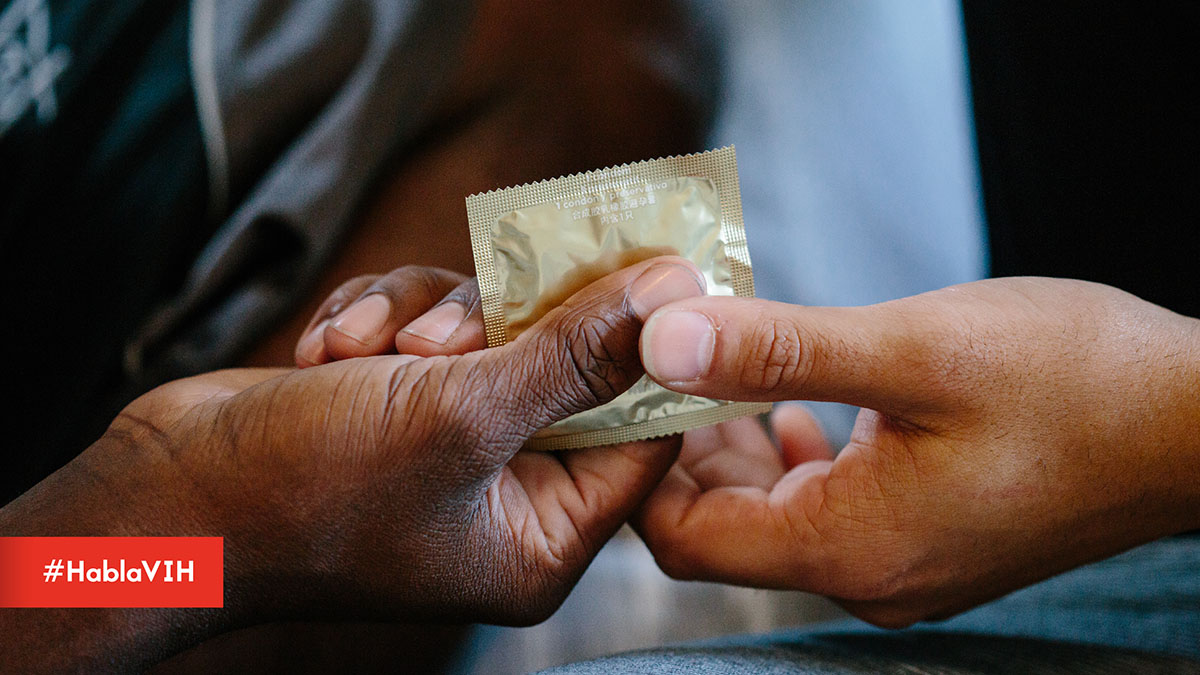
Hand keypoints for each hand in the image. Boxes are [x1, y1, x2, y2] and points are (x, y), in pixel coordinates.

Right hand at [1, 257, 704, 670]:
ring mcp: (450, 448)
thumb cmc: (306, 486)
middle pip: (564, 371)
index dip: (643, 353)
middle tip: (436, 338)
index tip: (638, 270)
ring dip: (422, 323)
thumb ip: (575, 352)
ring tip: (359, 354)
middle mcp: (505, 497)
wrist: (158, 498)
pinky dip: (380, 323)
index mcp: (542, 537)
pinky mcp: (399, 405)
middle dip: (498, 332)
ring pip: (488, 334)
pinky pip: (427, 332)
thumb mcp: (459, 412)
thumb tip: (674, 293)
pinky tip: (326, 349)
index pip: (641, 435)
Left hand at [632, 277, 1199, 626]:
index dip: (642, 460)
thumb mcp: (913, 350)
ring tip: (726, 364)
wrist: (1198, 424)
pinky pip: (827, 506)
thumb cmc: (1074, 383)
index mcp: (845, 548)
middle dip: (686, 444)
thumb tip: (660, 338)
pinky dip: (796, 453)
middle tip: (672, 356)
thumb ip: (778, 351)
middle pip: (723, 526)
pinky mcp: (927, 538)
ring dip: (741, 442)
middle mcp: (864, 577)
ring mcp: (899, 565)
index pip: (683, 537)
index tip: (634, 379)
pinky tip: (801, 402)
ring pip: (774, 513)